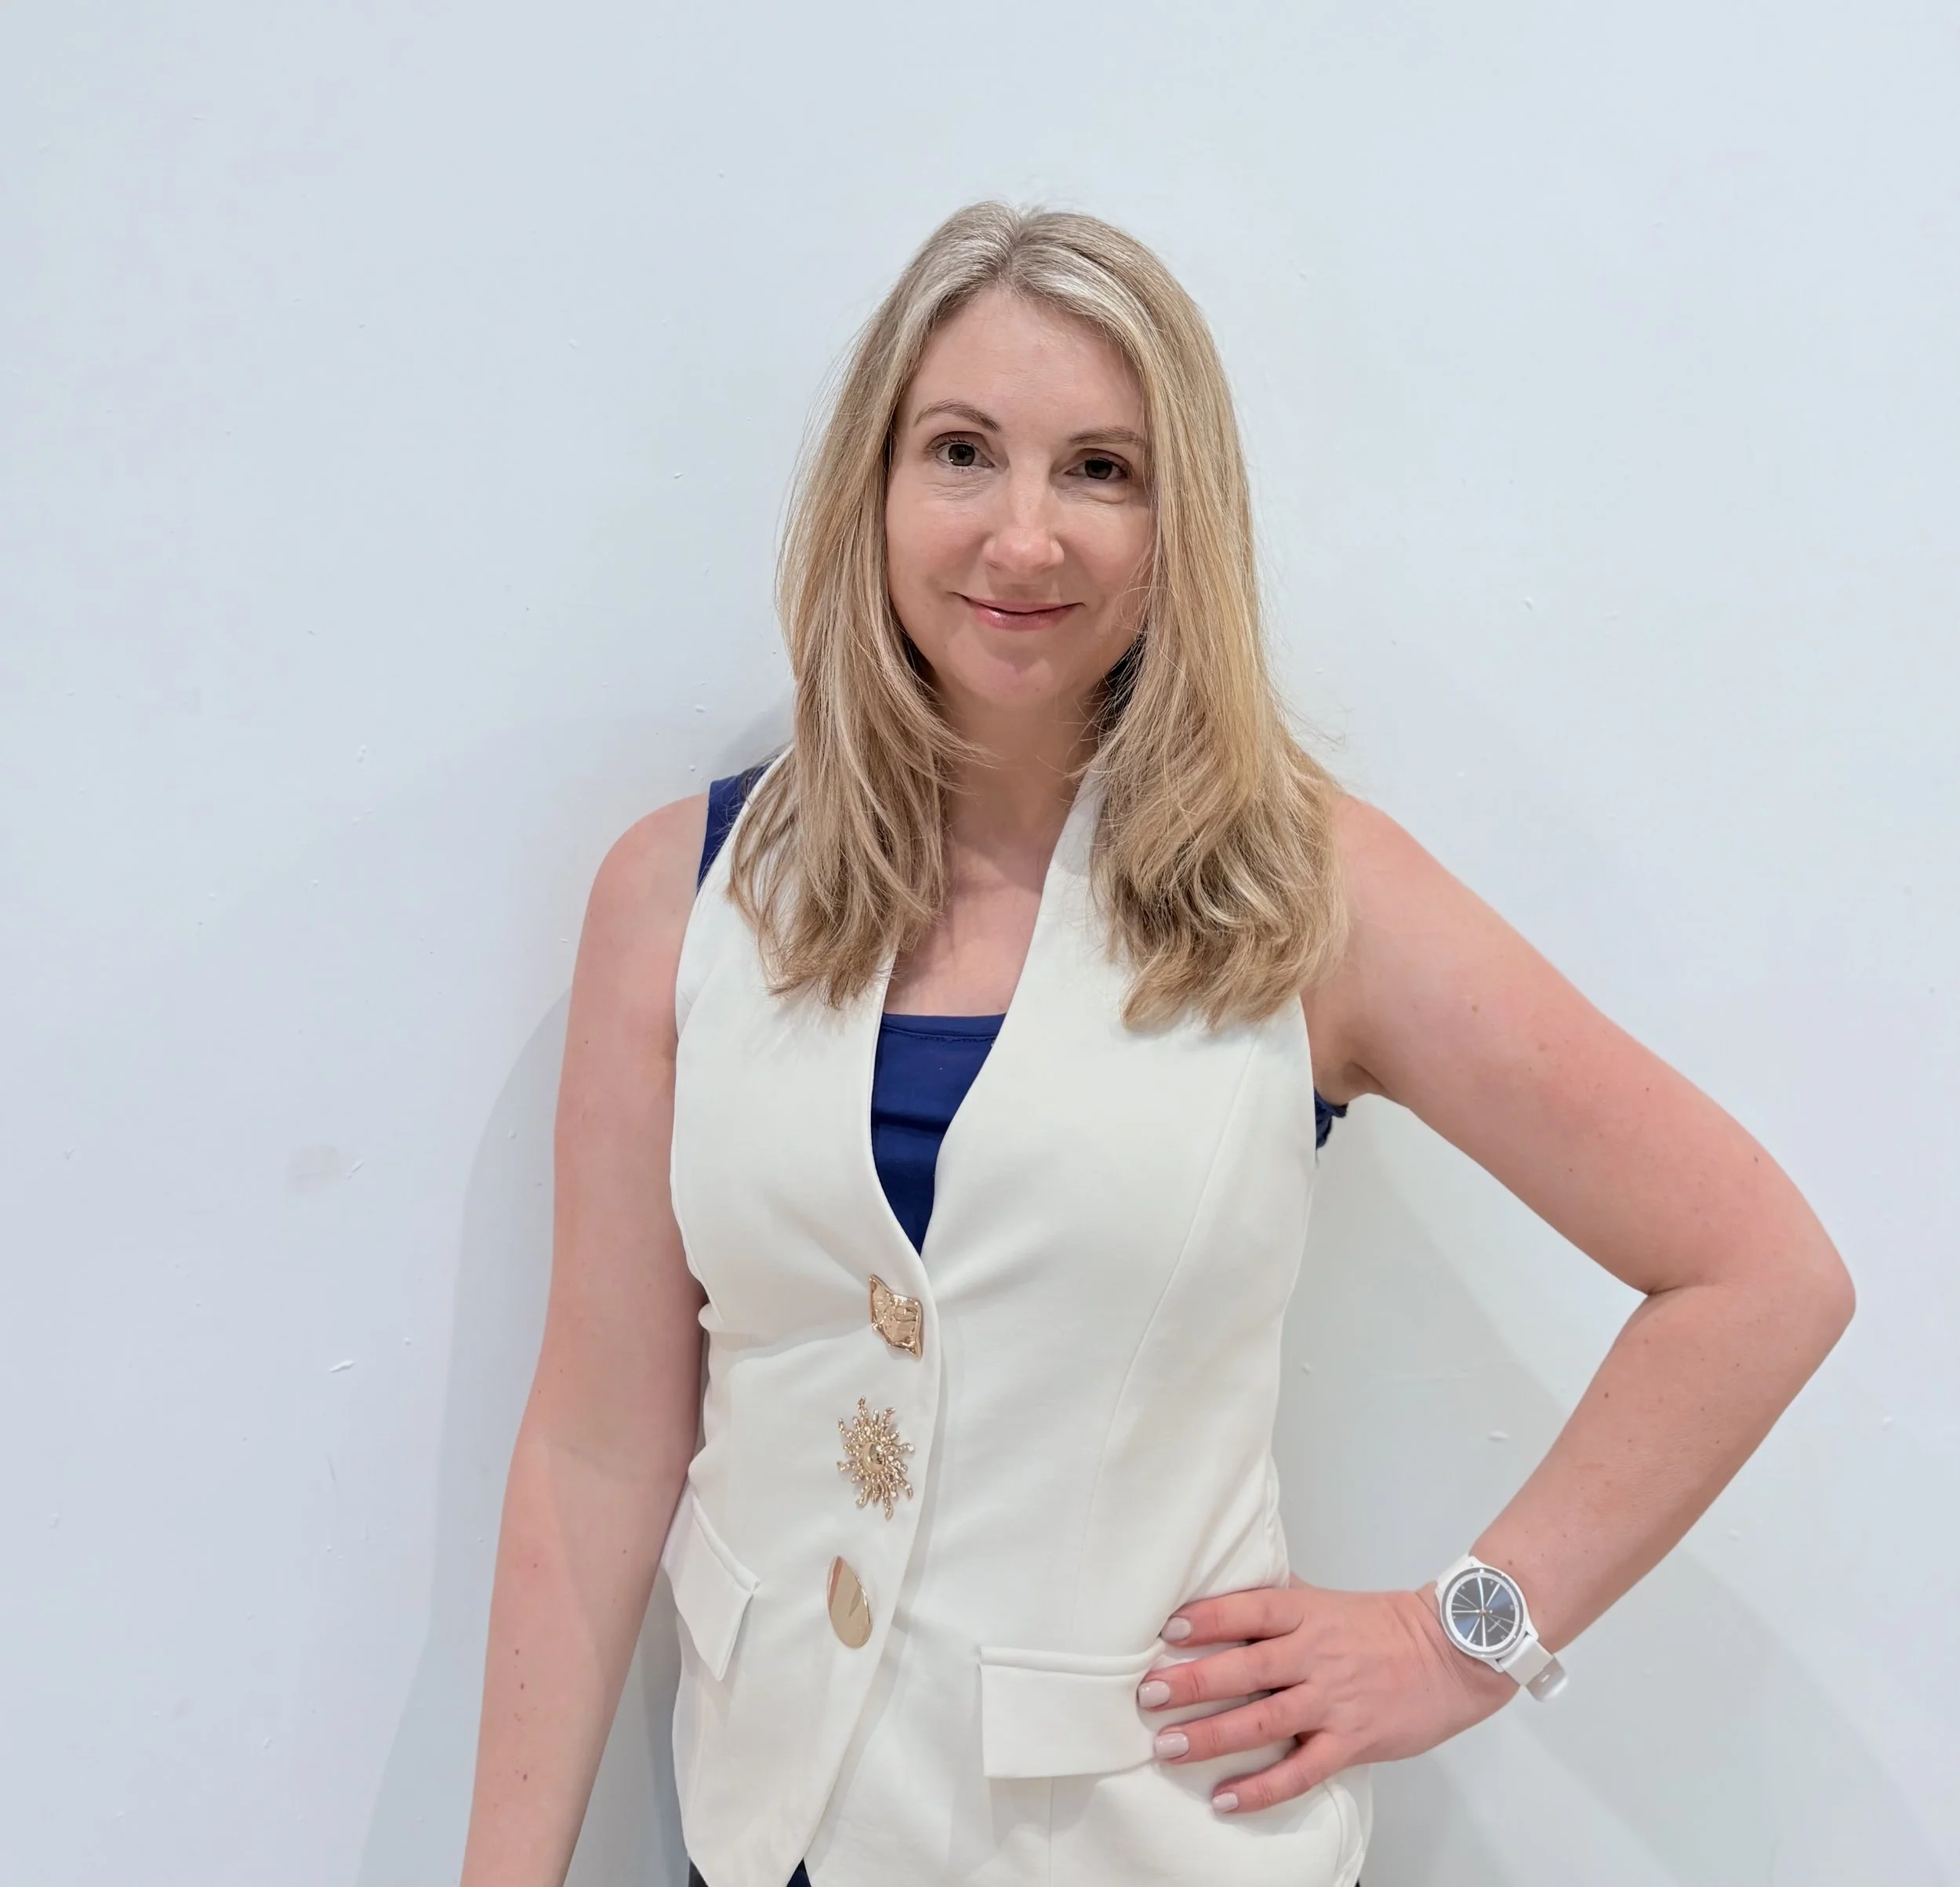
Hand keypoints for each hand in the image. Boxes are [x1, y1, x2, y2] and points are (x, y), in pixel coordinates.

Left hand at [1136, 1576, 1515, 1813]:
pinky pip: (1301, 1770)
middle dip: (1192, 1683)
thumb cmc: (1383, 1626)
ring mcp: (1333, 1701)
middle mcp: (1315, 1655)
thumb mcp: (1326, 1601)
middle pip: (1246, 1669)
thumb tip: (1223, 1590)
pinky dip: (1261, 1788)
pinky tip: (1225, 1798)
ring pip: (1264, 1721)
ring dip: (1212, 1736)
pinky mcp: (1352, 1741)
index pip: (1249, 1611)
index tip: (1168, 1630)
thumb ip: (1278, 1601)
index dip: (1208, 1619)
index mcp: (1306, 1614)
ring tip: (1168, 1746)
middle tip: (1147, 1695)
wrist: (1452, 1654)